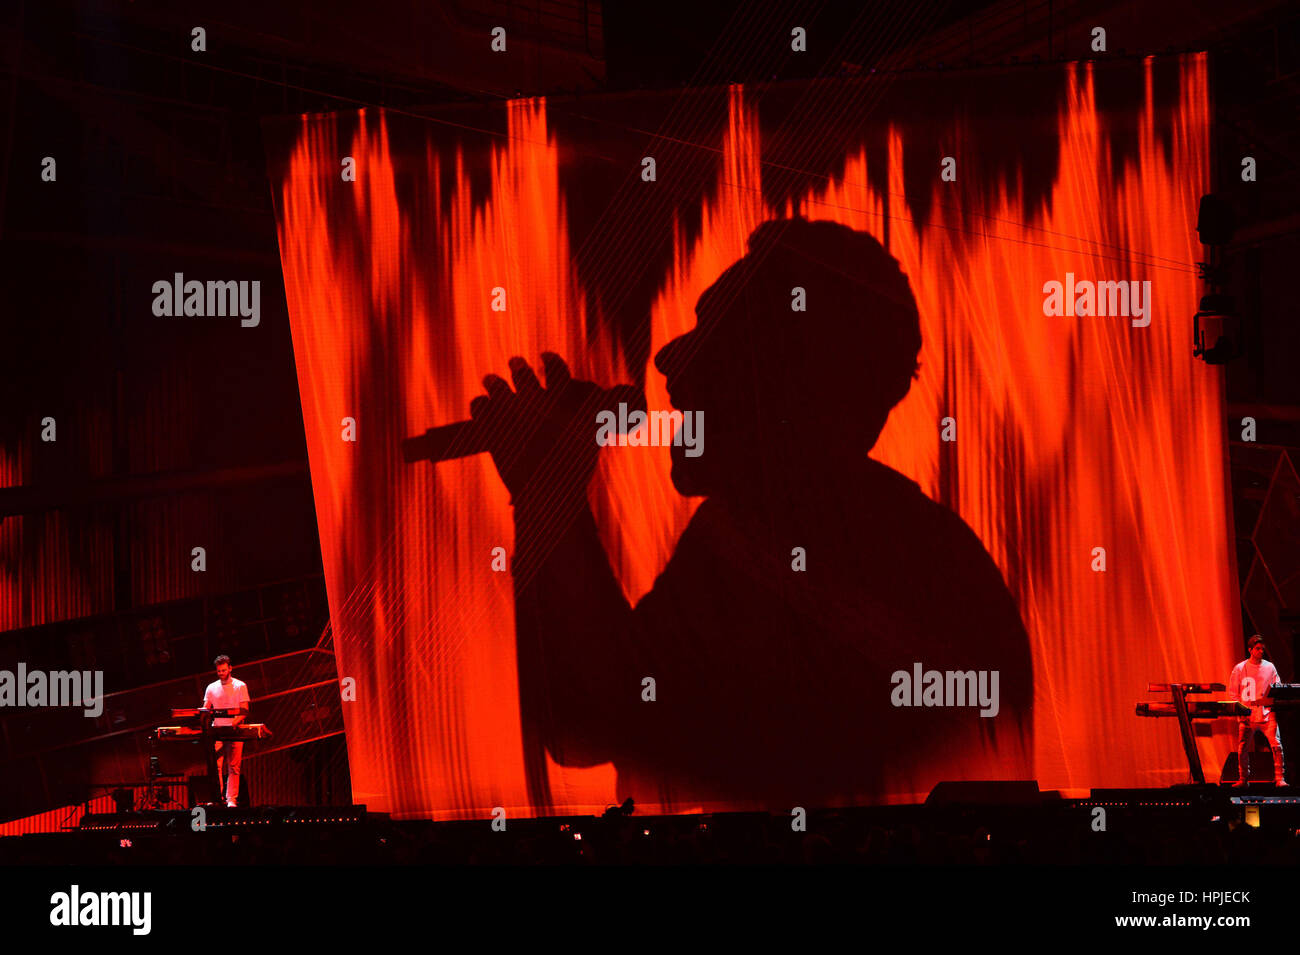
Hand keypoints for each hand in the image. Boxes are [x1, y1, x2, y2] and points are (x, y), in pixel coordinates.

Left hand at [470, 353, 604, 506]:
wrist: (547, 498)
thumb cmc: (570, 473)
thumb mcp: (589, 443)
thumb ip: (586, 421)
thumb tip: (590, 406)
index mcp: (564, 403)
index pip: (556, 368)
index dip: (550, 359)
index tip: (545, 355)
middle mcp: (537, 402)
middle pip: (521, 372)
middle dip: (517, 367)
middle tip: (515, 363)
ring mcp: (512, 414)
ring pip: (495, 384)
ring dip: (493, 382)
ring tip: (490, 380)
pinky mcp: (490, 428)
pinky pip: (479, 405)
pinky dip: (480, 404)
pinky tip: (481, 404)